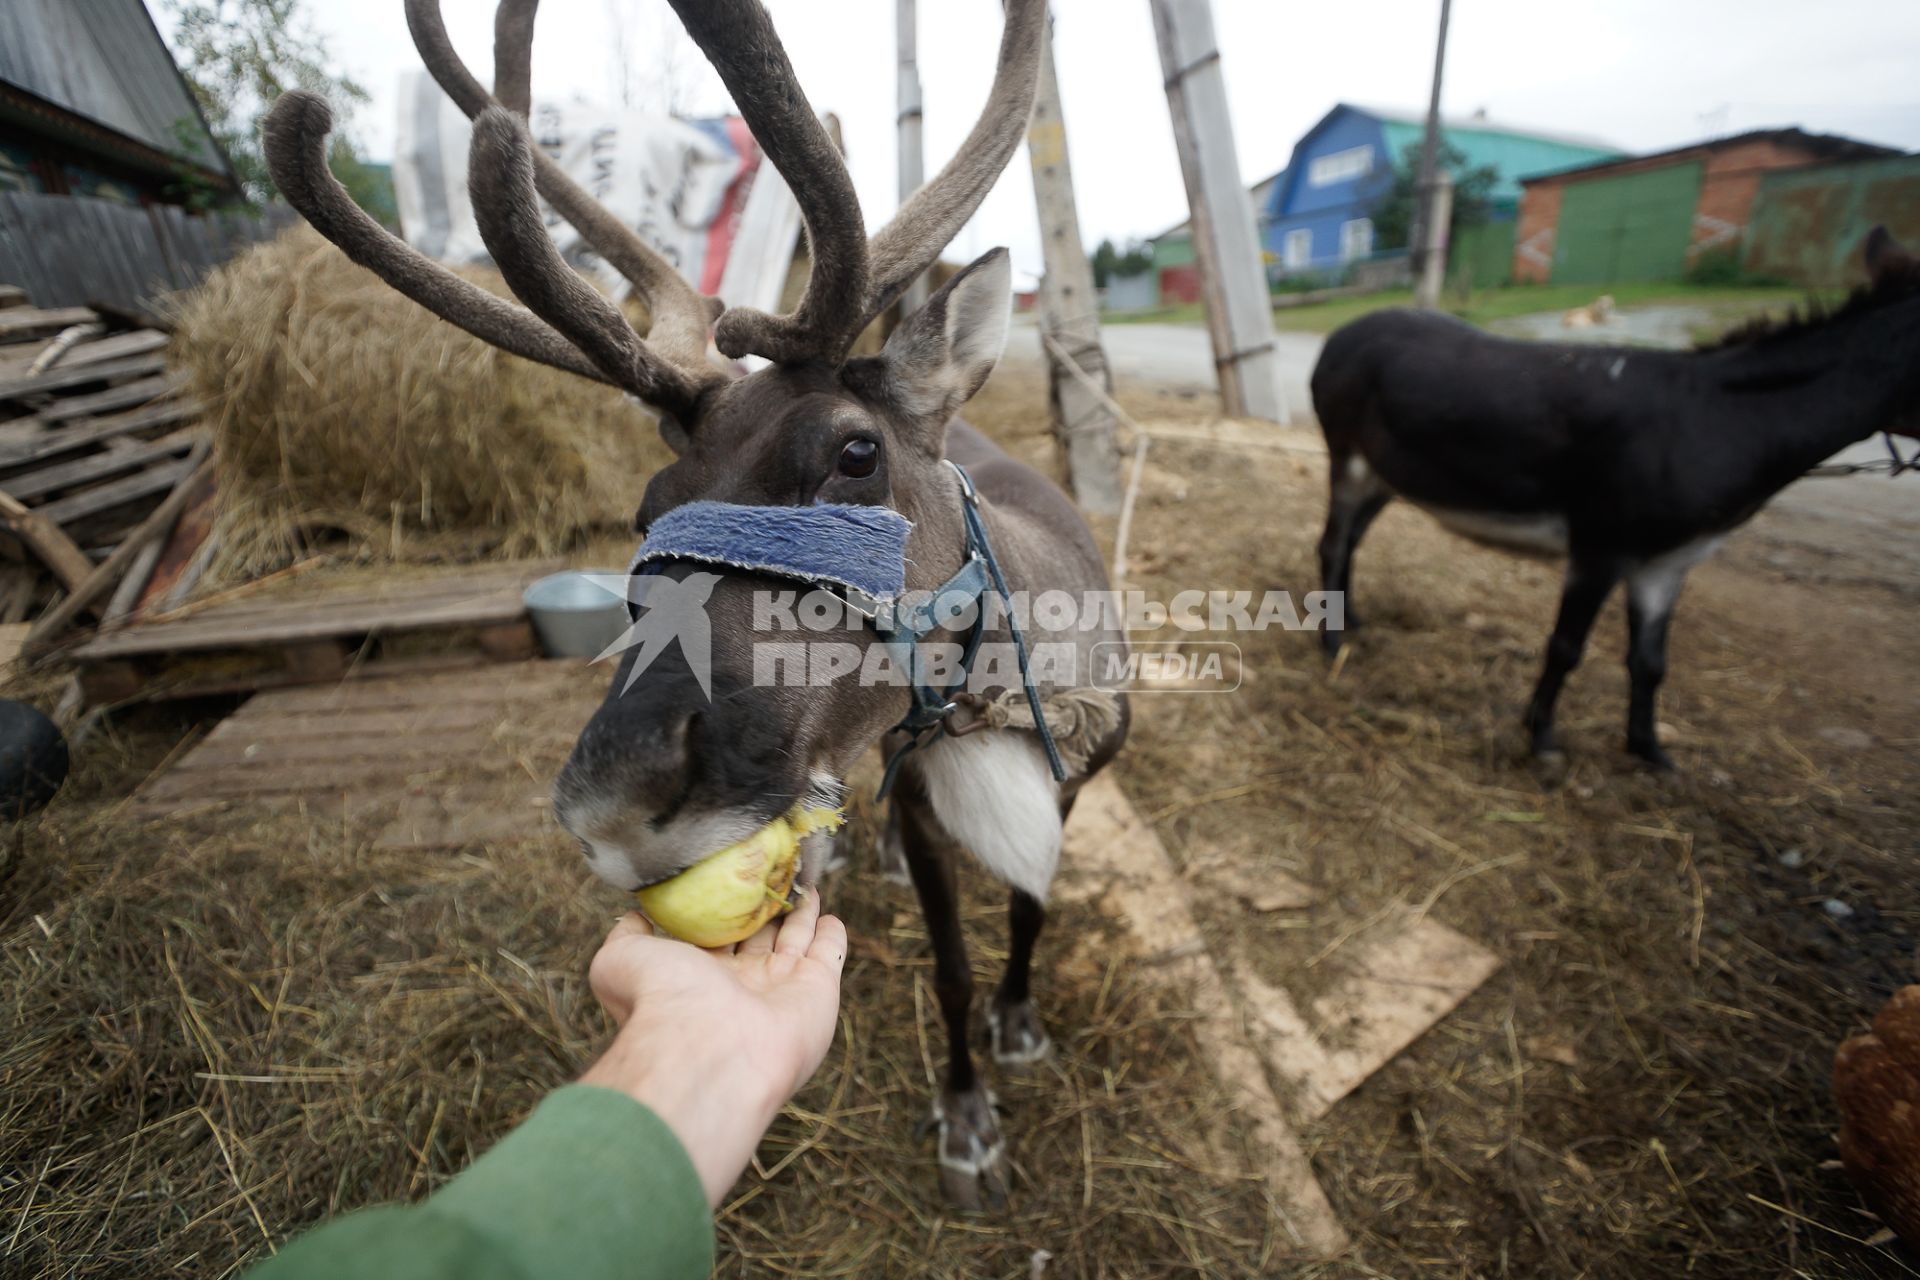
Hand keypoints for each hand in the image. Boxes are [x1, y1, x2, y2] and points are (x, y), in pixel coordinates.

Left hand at [580, 889, 846, 1205]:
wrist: (709, 1047)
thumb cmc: (662, 1001)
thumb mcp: (620, 958)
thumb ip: (627, 934)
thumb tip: (634, 917)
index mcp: (698, 976)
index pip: (712, 935)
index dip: (719, 908)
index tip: (726, 878)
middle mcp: (740, 983)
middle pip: (756, 935)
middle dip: (763, 908)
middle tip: (770, 875)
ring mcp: (781, 987)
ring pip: (795, 938)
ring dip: (800, 911)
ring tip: (801, 883)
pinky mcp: (818, 988)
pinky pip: (828, 951)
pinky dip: (830, 932)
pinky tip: (829, 915)